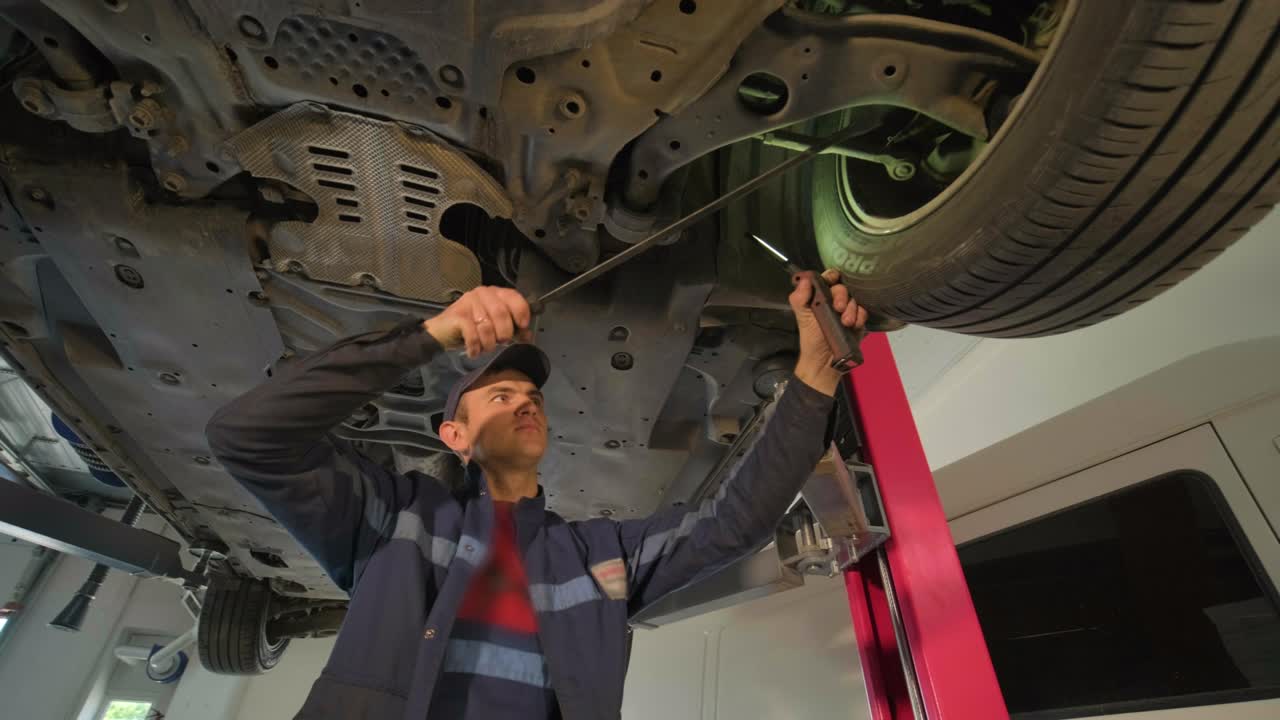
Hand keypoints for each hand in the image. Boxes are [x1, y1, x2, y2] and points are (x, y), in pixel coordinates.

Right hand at [423, 286, 533, 356]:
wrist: (442, 333)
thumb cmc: (471, 329)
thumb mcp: (495, 327)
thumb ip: (512, 328)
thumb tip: (528, 335)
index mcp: (495, 293)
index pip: (514, 297)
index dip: (521, 313)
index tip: (522, 327)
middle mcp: (482, 293)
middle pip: (502, 313)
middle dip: (504, 334)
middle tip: (500, 342)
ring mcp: (469, 302)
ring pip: (488, 327)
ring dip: (488, 344)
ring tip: (484, 347)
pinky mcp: (458, 315)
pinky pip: (474, 335)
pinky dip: (475, 348)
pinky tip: (473, 351)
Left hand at [789, 269, 866, 395]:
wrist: (824, 362)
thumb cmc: (812, 339)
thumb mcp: (802, 317)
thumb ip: (799, 298)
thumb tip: (803, 279)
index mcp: (820, 297)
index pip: (828, 278)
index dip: (832, 276)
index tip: (833, 279)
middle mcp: (834, 301)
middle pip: (843, 287)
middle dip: (841, 296)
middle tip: (837, 308)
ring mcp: (848, 310)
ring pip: (855, 298)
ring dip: (851, 309)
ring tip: (845, 322)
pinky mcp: (858, 321)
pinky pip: (864, 311)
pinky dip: (860, 316)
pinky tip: (854, 325)